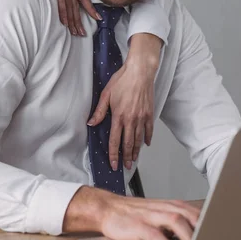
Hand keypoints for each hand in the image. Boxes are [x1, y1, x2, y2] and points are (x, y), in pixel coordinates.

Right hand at [35, 0, 99, 34]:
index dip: (90, 8)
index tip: (97, 17)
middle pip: (77, 4)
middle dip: (80, 20)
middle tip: (82, 33)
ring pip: (70, 5)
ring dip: (72, 20)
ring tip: (74, 31)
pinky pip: (61, 0)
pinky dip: (64, 12)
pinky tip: (65, 21)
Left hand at [88, 33, 160, 169]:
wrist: (140, 72)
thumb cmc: (122, 80)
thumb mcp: (106, 94)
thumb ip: (99, 111)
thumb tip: (91, 123)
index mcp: (119, 116)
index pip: (115, 141)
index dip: (113, 154)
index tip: (113, 164)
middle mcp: (131, 120)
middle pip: (128, 144)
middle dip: (126, 157)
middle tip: (125, 167)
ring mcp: (142, 117)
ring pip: (139, 139)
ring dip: (136, 151)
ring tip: (133, 160)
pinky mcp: (150, 113)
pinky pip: (149, 130)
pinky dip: (147, 138)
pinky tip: (146, 144)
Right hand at [100, 193, 199, 239]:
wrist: (106, 208)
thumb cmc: (132, 214)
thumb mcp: (156, 213)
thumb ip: (173, 221)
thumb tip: (194, 234)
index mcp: (166, 205)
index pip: (191, 210)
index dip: (206, 220)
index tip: (217, 233)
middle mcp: (160, 208)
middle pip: (187, 214)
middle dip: (202, 227)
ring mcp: (149, 216)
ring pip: (175, 221)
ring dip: (188, 236)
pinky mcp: (138, 226)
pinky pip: (155, 235)